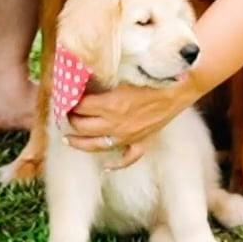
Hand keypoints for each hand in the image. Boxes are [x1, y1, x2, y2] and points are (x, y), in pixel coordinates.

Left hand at [64, 77, 199, 167]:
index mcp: (110, 104)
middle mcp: (115, 123)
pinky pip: (126, 159)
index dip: (69, 101)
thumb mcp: (124, 74)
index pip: (81, 106)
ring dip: (78, 143)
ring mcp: (127, 136)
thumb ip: (104, 79)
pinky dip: (115, 165)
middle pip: (82, 126)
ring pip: (96, 145)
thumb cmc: (152, 78)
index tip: (64, 96)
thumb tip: (83, 76)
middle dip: (69, 120)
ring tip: (67, 139)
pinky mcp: (141, 142)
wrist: (178, 90)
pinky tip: (106, 167)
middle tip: (64, 113)